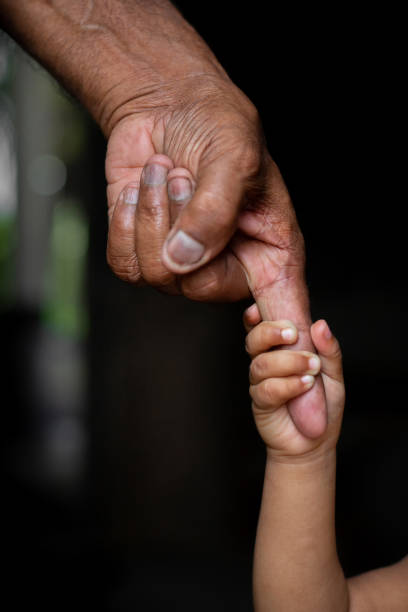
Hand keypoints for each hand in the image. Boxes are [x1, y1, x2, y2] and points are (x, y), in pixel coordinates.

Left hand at [106, 85, 325, 434]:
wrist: (167, 109)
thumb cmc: (218, 126)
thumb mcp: (233, 155)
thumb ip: (215, 212)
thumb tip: (186, 264)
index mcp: (268, 251)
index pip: (286, 317)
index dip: (298, 366)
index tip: (310, 421)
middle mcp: (227, 265)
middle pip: (195, 290)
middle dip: (179, 226)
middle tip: (185, 177)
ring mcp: (183, 263)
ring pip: (154, 275)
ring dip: (152, 212)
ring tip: (165, 172)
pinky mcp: (143, 252)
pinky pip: (124, 262)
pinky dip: (126, 218)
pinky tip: (141, 187)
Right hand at [245, 318, 343, 457]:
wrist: (317, 440)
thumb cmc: (323, 404)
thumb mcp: (333, 374)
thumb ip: (328, 350)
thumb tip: (320, 324)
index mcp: (279, 349)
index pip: (260, 327)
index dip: (254, 317)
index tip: (259, 309)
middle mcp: (266, 362)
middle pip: (254, 339)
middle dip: (271, 332)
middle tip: (293, 333)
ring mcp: (261, 382)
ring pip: (261, 364)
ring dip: (288, 361)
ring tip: (311, 367)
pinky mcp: (261, 403)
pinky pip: (266, 389)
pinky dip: (287, 384)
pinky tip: (304, 385)